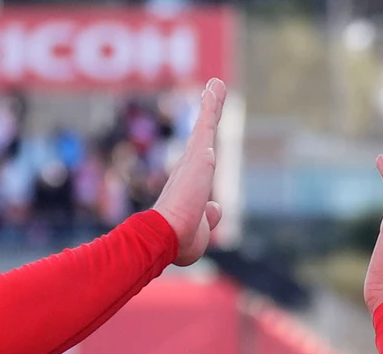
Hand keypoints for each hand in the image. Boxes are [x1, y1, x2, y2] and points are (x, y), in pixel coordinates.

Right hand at [152, 79, 227, 265]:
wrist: (165, 236)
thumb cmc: (179, 242)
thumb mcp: (200, 232)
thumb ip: (208, 219)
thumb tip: (214, 208)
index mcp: (186, 186)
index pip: (199, 161)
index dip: (203, 147)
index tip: (207, 132)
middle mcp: (187, 169)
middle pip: (202, 134)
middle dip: (209, 112)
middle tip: (214, 89)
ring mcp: (193, 160)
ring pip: (205, 125)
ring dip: (212, 102)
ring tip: (217, 83)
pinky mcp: (199, 155)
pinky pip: (207, 124)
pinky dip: (211, 106)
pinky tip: (215, 88)